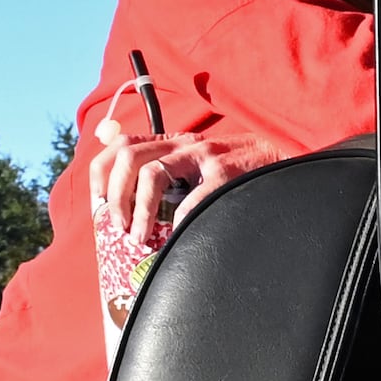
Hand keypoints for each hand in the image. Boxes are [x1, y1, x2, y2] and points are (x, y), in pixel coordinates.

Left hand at [85, 125, 241, 262]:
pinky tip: (177, 237)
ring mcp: (204, 156)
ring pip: (152, 173)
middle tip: (119, 228)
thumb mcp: (197, 160)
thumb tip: (131, 187)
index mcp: (172, 142)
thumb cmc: (239, 167)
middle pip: (128, 156)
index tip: (99, 205)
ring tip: (140, 238)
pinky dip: (179, 220)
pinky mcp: (226, 173)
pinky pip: (193, 198)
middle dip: (116, 195)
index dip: (102, 174)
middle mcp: (183, 144)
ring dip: (139, 209)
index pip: (121, 144)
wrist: (282, 154)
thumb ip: (166, 167)